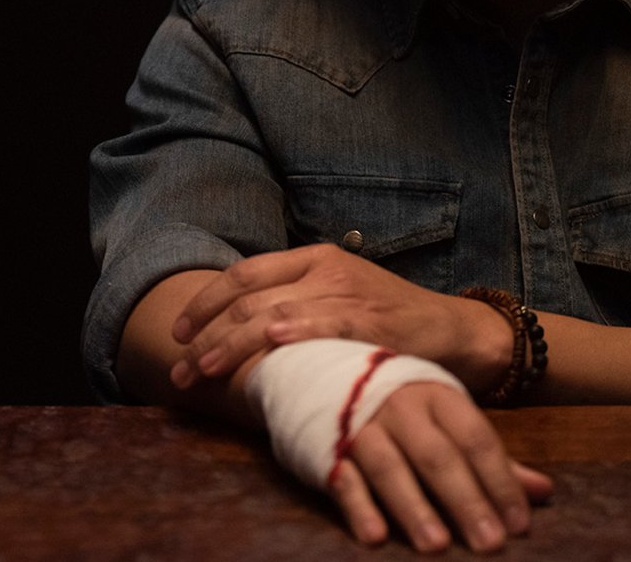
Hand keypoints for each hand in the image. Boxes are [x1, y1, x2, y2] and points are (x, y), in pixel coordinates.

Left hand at [168, 244, 502, 389]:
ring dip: (232, 346)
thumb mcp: (338, 297)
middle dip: (208, 336)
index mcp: (314, 258)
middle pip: (249, 299)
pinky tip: (270, 345)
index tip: (178, 333)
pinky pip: (326, 325)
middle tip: (181, 370)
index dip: (206, 302)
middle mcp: (326, 270)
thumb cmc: (389, 320)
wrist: (452, 329)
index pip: (245, 273)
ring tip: (203, 372)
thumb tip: (240, 329)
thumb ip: (295, 303)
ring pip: (274, 314)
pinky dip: (296, 332)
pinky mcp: (372, 321)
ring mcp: (348, 294)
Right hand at [332, 381, 553, 551]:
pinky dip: (359, 507)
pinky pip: (344, 478)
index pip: (476, 439)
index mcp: (436, 394)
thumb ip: (490, 458)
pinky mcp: (326, 447)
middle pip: (438, 456)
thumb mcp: (445, 418)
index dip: (500, 481)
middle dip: (466, 500)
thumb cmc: (398, 402)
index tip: (520, 524)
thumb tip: (544, 492)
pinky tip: (375, 536)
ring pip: (390, 468)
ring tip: (437, 547)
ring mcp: (360, 425)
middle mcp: (400, 405)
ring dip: (414, 508)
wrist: (317, 369)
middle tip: (490, 544)